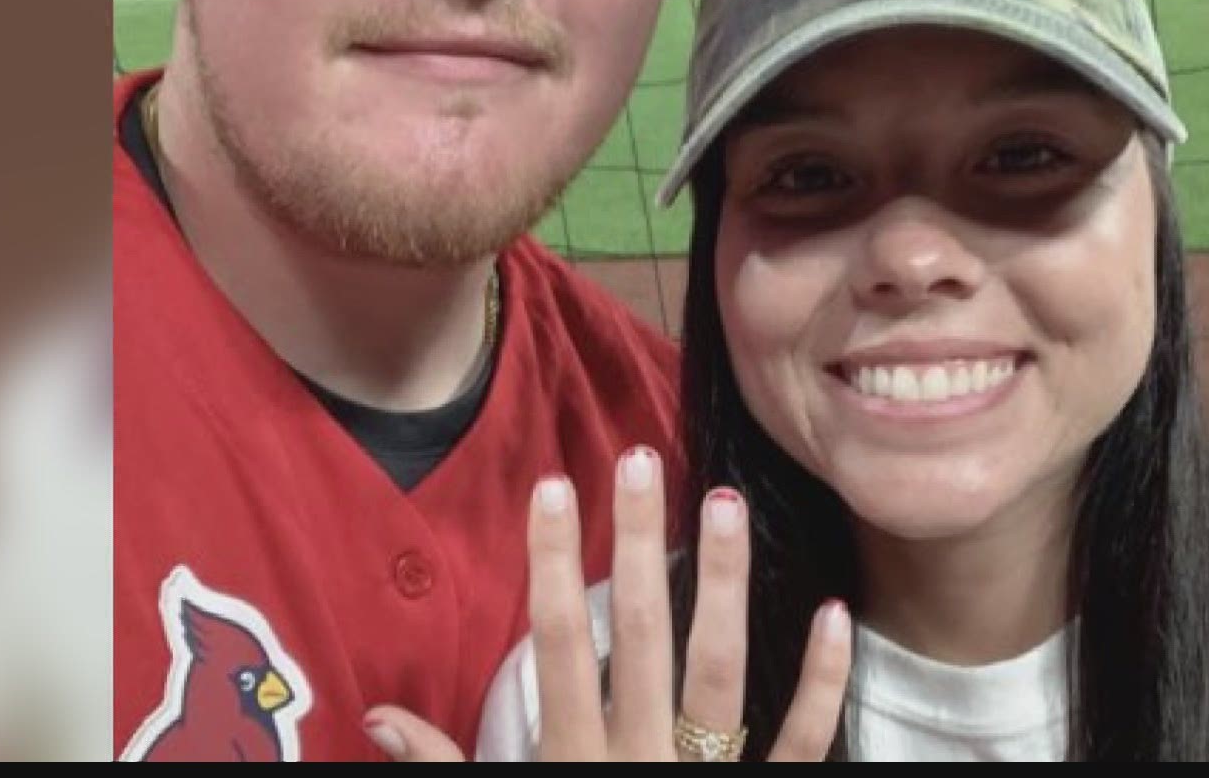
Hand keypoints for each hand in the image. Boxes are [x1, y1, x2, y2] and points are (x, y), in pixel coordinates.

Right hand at [363, 446, 852, 760]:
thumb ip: (443, 769)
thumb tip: (377, 717)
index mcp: (573, 761)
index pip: (554, 648)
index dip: (549, 567)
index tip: (552, 489)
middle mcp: (640, 760)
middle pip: (637, 639)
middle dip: (634, 547)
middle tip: (638, 461)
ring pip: (720, 672)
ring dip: (721, 585)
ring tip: (724, 502)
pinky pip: (798, 740)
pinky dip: (820, 680)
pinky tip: (830, 610)